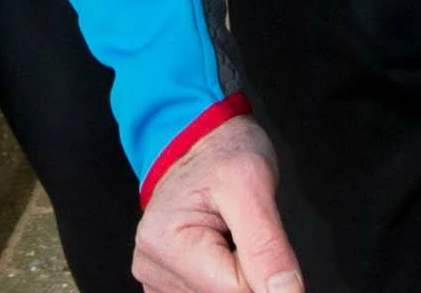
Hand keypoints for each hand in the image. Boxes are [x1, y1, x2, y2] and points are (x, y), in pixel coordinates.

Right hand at [130, 112, 299, 292]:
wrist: (201, 143)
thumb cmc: (222, 154)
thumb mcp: (253, 186)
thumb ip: (268, 247)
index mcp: (167, 243)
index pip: (234, 290)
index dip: (263, 272)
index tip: (259, 237)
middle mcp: (152, 267)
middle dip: (248, 275)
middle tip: (243, 234)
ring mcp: (157, 279)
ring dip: (237, 278)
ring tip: (230, 239)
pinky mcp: (165, 286)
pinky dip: (225, 281)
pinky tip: (222, 253)